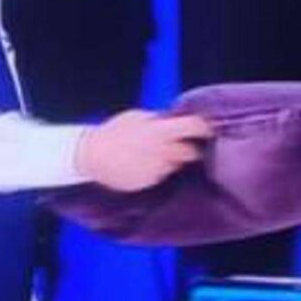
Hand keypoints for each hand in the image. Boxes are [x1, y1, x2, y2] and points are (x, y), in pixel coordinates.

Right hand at [77, 110, 212, 191]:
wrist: (92, 156)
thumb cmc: (114, 132)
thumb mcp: (136, 117)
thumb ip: (158, 120)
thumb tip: (176, 119)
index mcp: (159, 132)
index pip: (193, 128)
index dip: (203, 127)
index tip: (208, 128)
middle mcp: (161, 153)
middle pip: (192, 153)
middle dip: (191, 148)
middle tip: (184, 144)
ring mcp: (156, 170)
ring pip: (176, 165)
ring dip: (172, 160)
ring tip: (155, 153)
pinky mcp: (149, 183)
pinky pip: (162, 175)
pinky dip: (158, 169)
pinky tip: (143, 163)